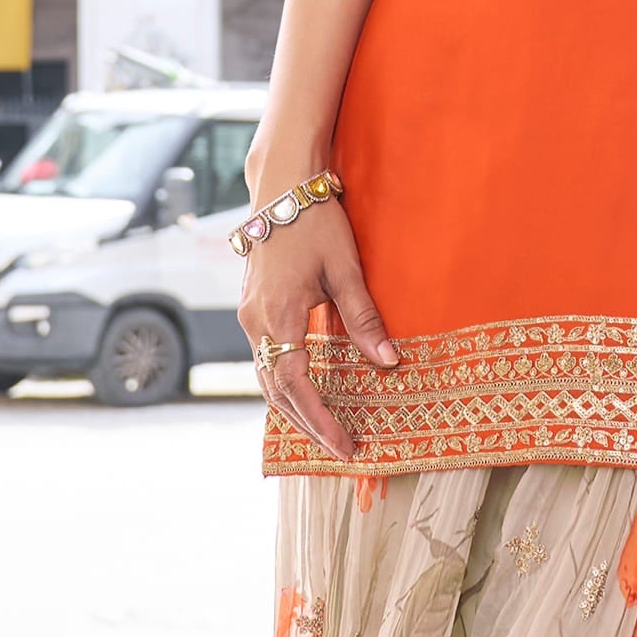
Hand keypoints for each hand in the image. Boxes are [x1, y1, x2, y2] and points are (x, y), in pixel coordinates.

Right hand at [243, 197, 396, 462]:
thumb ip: (364, 318)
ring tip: (326, 432)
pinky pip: (265, 359)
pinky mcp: (252, 309)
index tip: (344, 445)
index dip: (319, 420)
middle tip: (340, 450)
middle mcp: (254, 321)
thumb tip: (388, 363)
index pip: (295, 384)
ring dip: (294, 409)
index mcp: (277, 314)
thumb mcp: (347, 269)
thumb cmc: (316, 221)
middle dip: (307, 425)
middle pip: (275, 391)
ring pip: (267, 378)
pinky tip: (306, 396)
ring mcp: (248, 316)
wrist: (281, 186)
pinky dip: (284, 385)